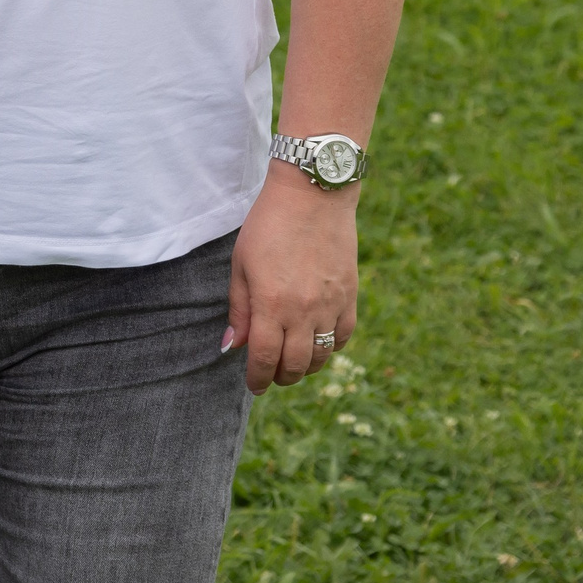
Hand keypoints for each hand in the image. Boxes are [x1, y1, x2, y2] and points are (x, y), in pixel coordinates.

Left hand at [225, 162, 359, 393]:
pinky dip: (330, 348)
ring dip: (305, 367)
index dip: (257, 378)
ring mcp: (331, 306)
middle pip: (295, 365)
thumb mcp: (241, 264)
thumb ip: (238, 309)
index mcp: (270, 303)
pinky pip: (343, 337)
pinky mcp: (350, 297)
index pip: (264, 358)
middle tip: (270, 376)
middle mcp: (303, 311)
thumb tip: (232, 347)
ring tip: (291, 362)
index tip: (253, 386)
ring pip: (321, 356)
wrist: (312, 197)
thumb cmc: (267, 226)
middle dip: (280, 377)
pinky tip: (317, 342)